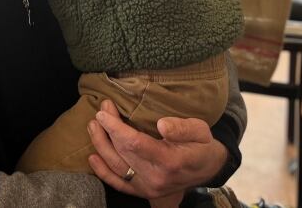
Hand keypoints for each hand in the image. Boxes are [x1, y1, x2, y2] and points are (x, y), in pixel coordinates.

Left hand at [87, 100, 227, 199]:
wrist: (208, 168)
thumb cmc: (202, 145)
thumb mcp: (200, 130)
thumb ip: (182, 128)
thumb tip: (162, 125)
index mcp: (170, 161)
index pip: (135, 143)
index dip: (116, 127)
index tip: (104, 111)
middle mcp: (156, 177)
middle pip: (122, 152)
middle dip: (107, 129)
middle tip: (101, 110)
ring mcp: (148, 187)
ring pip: (116, 167)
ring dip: (101, 145)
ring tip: (93, 126)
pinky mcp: (143, 191)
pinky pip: (119, 184)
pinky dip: (103, 172)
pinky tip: (93, 157)